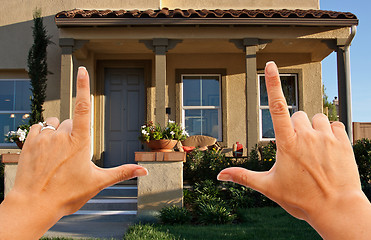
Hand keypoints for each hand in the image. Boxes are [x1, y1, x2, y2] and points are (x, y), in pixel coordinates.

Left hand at [0, 67, 147, 238]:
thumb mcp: (98, 183)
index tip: (82, 70)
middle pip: (71, 123)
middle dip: (73, 135)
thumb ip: (122, 173)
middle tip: (70, 158)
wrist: (33, 205)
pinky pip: (39, 127)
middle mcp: (61, 135)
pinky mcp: (29, 141)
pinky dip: (43, 135)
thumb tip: (144, 171)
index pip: (84, 107)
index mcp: (80, 141)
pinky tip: (44, 151)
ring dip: (57, 133)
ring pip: (54, 124)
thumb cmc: (67, 194)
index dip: (84, 86)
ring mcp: (43, 137)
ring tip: (56, 155)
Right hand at [218, 61, 370, 238]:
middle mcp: (307, 135)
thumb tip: (220, 176)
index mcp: (287, 143)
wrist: (337, 209)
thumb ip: (243, 177)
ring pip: (316, 117)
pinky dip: (329, 132)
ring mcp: (327, 137)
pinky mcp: (344, 141)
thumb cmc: (302, 199)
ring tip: (314, 149)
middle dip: (294, 127)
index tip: (270, 65)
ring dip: (313, 128)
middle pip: (297, 115)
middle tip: (297, 149)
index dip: (272, 83)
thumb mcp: (269, 188)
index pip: (276, 106)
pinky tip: (328, 149)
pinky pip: (335, 124)